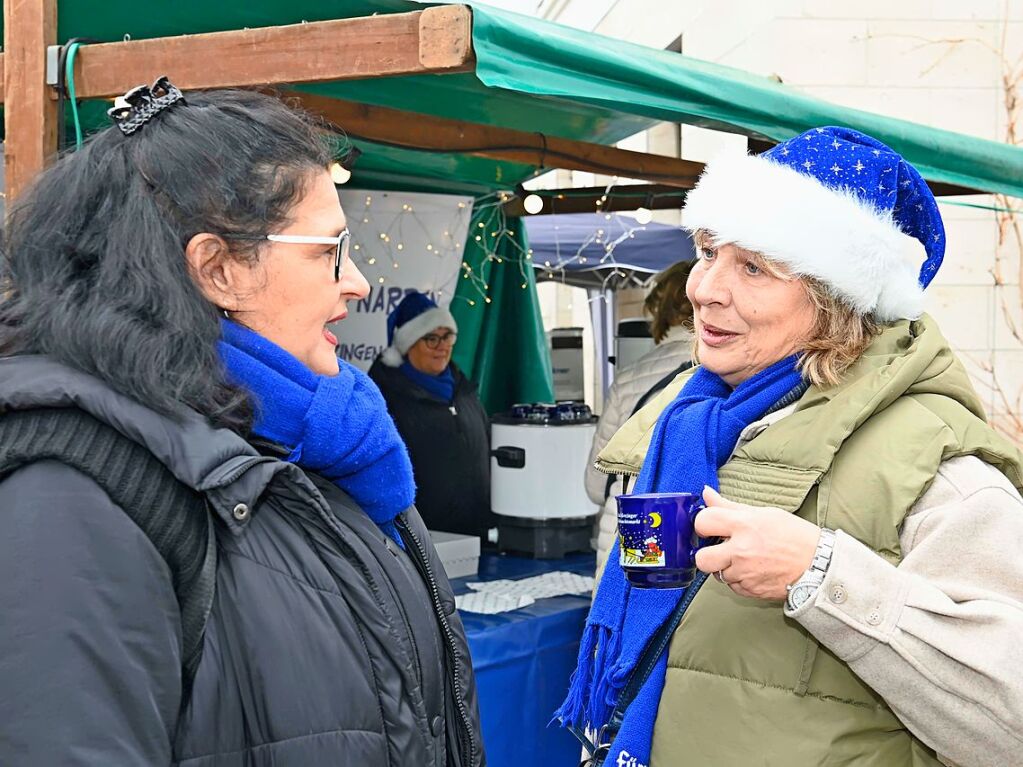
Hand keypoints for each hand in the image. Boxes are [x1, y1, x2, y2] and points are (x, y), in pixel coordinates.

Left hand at [693, 486, 820, 600]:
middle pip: (701, 559)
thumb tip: (706, 494)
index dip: (703, 524)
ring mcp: (745, 573)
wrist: (819, 564)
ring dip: (726, 567)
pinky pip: (733, 586)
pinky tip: (752, 570)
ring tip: (744, 559)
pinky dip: (738, 580)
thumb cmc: (793, 535)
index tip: (709, 527)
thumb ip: (729, 506)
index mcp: (743, 525)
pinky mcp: (751, 590)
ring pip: (717, 574)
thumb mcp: (763, 513)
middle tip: (718, 549)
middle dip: (706, 554)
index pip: (703, 522)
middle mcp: (741, 551)